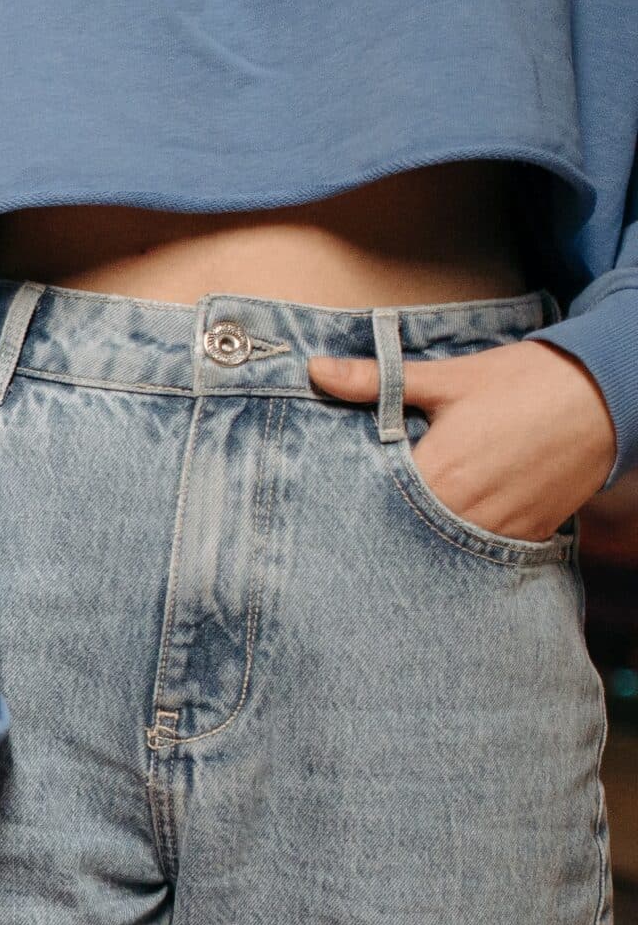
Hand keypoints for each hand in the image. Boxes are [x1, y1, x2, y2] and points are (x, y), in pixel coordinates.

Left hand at [307, 340, 615, 541]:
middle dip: (377, 527)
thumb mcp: (448, 378)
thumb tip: (315, 370)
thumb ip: (378, 382)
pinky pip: (479, 554)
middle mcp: (464, 514)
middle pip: (401, 534)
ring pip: (439, 549)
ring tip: (391, 533)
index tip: (320, 506)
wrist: (608, 395)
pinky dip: (456, 547)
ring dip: (417, 540)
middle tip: (344, 529)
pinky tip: (438, 535)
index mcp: (437, 475)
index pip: (370, 505)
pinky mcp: (527, 536)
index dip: (345, 505)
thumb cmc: (524, 382)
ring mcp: (498, 530)